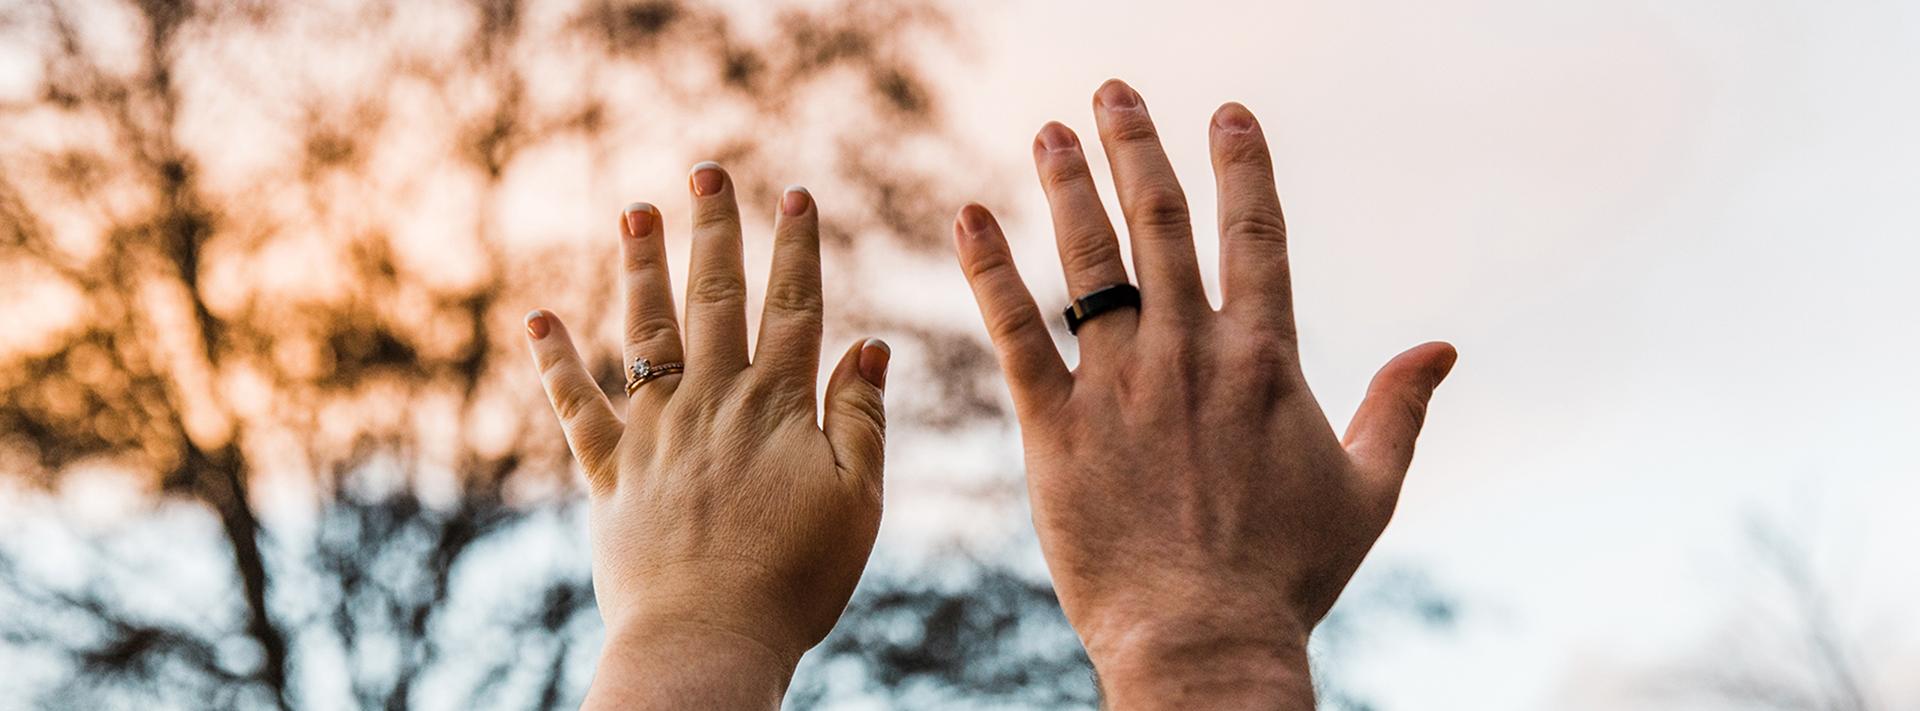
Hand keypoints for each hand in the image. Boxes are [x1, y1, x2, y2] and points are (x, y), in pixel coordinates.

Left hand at [526, 164, 888, 708]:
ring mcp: (655, 433)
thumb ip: (861, 417)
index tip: (796, 195)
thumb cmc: (796, 578)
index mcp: (778, 405)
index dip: (798, 248)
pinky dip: (557, 362)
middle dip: (716, 231)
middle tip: (707, 172)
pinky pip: (577, 407)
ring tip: (634, 211)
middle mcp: (712, 402)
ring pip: (646, 332)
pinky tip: (540, 319)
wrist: (708, 637)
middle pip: (715, 299)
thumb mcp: (858, 500)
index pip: (794, 307)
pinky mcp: (609, 473)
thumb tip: (872, 344)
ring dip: (640, 267)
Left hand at [952, 80, 1456, 707]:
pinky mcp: (1054, 426)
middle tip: (1113, 91)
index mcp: (1264, 359)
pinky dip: (990, 270)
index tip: (1227, 111)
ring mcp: (1118, 384)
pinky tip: (968, 217)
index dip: (1242, 166)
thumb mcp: (1368, 489)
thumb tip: (1443, 347)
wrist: (1204, 638)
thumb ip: (1401, 409)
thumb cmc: (1289, 573)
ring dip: (1068, 186)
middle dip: (1137, 147)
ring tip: (1050, 131)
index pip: (1254, 234)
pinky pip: (1015, 332)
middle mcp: (1188, 352)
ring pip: (1088, 261)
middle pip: (1160, 224)